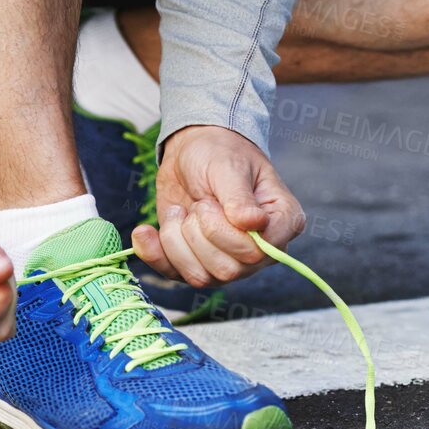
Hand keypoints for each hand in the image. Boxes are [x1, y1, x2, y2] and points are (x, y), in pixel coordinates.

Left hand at [132, 125, 304, 287]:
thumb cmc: (219, 151)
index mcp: (282, 222)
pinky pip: (175, 275)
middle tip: (198, 202)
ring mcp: (229, 260)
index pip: (261, 252)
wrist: (191, 152)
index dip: (229, 235)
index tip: (213, 203)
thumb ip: (239, 196)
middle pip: (229, 269)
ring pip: (201, 276)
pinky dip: (154, 253)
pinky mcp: (197, 263)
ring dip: (177, 241)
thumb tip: (253, 224)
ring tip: (179, 210)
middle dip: (200, 233)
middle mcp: (259, 250)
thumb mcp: (227, 166)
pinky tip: (146, 231)